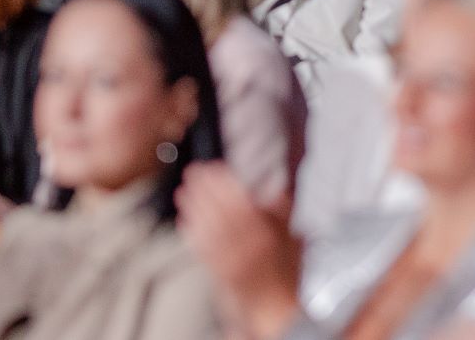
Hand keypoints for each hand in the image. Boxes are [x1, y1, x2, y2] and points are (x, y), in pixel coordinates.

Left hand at [177, 162, 301, 338]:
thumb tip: (274, 191)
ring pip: (207, 227)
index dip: (222, 180)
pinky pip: (202, 250)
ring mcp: (229, 258)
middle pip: (218, 210)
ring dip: (193, 208)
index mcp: (264, 230)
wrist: (280, 307)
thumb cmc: (288, 272)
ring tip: (182, 193)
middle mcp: (244, 243)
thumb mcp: (292, 234)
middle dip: (203, 189)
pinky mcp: (217, 271)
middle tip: (192, 173)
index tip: (212, 167)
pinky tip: (184, 221)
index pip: (238, 198)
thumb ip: (281, 211)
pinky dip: (191, 233)